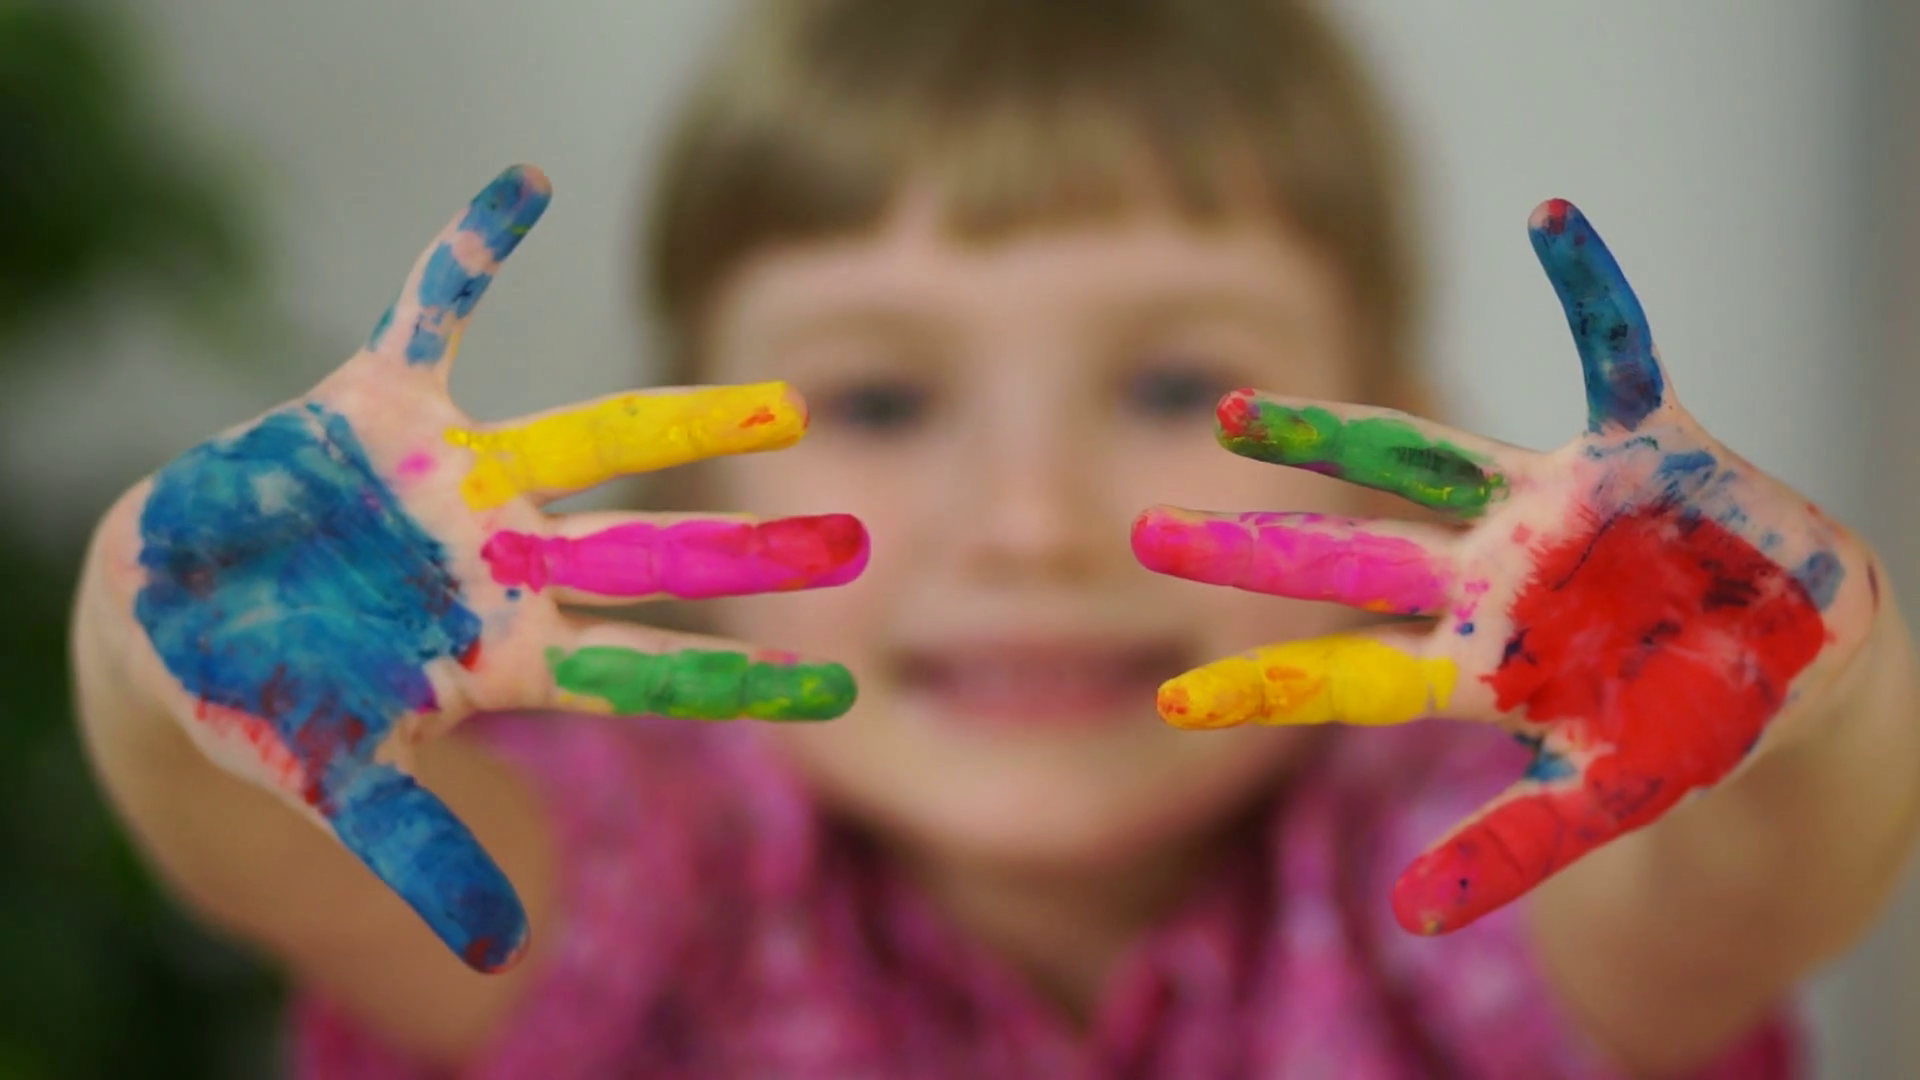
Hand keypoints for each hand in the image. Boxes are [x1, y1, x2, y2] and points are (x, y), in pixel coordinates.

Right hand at [91, 166, 868, 970]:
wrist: (187, 614)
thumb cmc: (279, 701)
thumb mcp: (343, 779)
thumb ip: (419, 853)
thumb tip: (498, 953)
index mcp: (506, 652)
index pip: (645, 677)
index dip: (735, 689)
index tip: (837, 701)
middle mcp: (506, 559)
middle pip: (648, 554)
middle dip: (744, 551)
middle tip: (854, 545)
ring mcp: (454, 484)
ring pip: (583, 439)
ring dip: (676, 418)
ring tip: (783, 396)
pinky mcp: (380, 411)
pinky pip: (425, 311)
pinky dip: (464, 254)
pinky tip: (524, 187)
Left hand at [1131, 199, 1877, 935]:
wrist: (1800, 664)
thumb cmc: (1691, 727)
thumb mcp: (1603, 799)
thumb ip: (1511, 850)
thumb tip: (1408, 920)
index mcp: (1477, 660)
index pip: (1345, 675)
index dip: (1262, 687)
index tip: (1167, 703)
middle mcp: (1489, 573)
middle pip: (1344, 557)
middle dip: (1248, 549)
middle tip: (1136, 535)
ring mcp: (1552, 509)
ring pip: (1420, 455)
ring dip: (1330, 432)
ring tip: (1231, 406)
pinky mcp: (1643, 450)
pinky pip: (1617, 351)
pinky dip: (1594, 289)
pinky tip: (1552, 217)